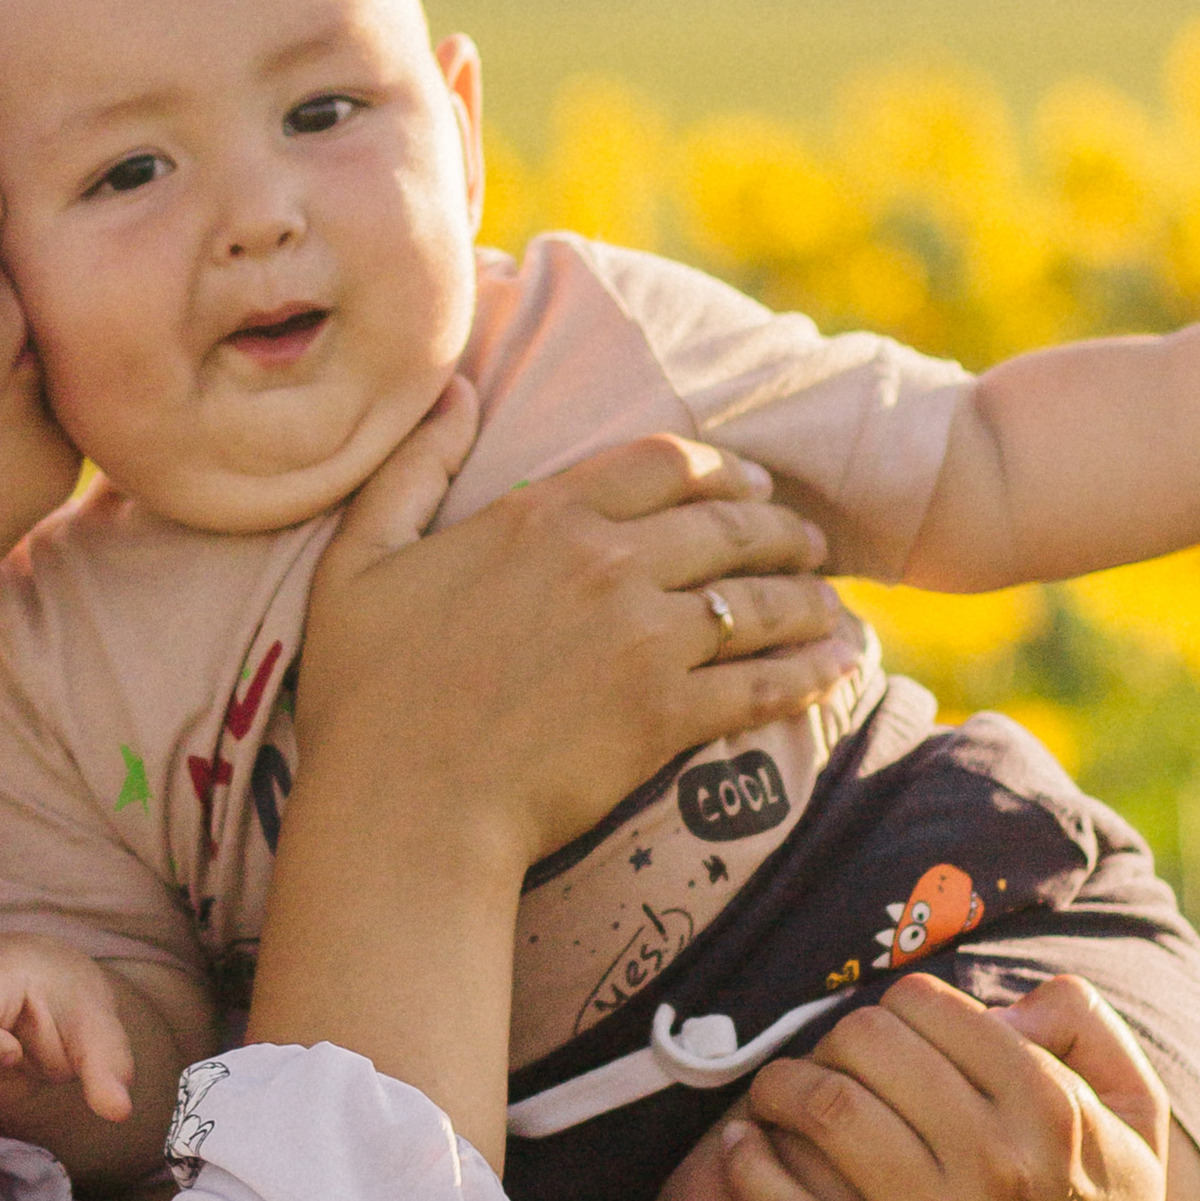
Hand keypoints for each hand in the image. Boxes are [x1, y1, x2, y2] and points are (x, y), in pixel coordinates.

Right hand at [296, 381, 865, 881]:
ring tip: (832, 607)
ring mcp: (646, 641)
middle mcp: (609, 564)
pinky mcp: (667, 716)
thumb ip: (412, 469)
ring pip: (759, 601)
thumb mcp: (359, 560)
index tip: (749, 486)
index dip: (720, 468)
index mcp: (543, 517)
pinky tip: (839, 668)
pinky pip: (762, 684)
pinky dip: (812, 672)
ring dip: (809, 599)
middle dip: (782, 530)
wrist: (406, 808)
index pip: (664, 462)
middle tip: (810, 543)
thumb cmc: (365, 693)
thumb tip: (454, 391)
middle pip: (730, 526)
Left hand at [715, 974, 1168, 1200]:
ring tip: (771, 1098)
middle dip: (828, 1043)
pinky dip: (747, 1167)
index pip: (929, 1006)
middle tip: (821, 1066)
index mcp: (1059, 1113)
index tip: (879, 1038)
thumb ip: (1093, 1038)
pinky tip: (739, 1150)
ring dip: (777, 1088)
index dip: (888, 1010)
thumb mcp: (1138, 1140)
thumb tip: (1013, 995)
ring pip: (824, 1110)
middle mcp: (1005, 1167)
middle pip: (867, 1044)